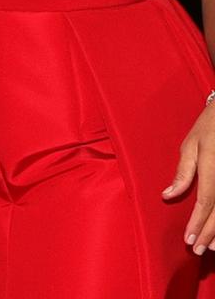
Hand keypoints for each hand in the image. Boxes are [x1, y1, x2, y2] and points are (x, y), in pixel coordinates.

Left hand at [163, 101, 214, 253]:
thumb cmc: (208, 128)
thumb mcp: (190, 144)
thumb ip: (183, 172)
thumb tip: (168, 195)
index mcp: (213, 166)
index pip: (206, 202)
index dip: (197, 223)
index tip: (189, 239)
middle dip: (209, 234)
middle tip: (198, 250)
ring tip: (211, 246)